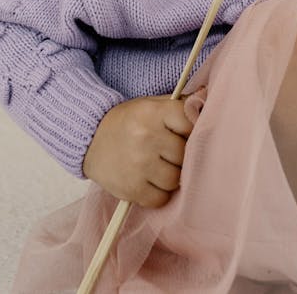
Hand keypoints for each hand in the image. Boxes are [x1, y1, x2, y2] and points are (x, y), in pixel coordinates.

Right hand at [82, 92, 200, 206]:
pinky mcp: (131, 189)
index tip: (183, 132)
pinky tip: (150, 181)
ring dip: (171, 176)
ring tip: (160, 166)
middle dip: (180, 154)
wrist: (90, 140)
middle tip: (169, 151)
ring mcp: (139, 165)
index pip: (190, 121)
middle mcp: (146, 137)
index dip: (191, 128)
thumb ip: (180, 104)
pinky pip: (161, 199)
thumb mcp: (151, 104)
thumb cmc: (128, 121)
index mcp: (153, 112)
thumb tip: (206, 97)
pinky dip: (159, 193)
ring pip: (175, 179)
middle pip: (184, 153)